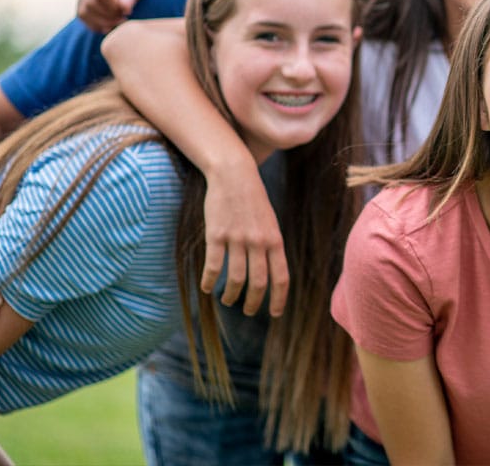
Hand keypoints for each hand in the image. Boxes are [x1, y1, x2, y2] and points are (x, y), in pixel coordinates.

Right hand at [77, 0, 160, 32]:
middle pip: (90, 2)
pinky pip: (82, 11)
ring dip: (100, 22)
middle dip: (108, 16)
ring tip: (119, 22)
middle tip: (126, 19)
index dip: (114, 7)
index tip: (130, 11)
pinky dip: (93, 22)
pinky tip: (110, 24)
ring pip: (83, 9)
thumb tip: (125, 8)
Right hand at [201, 165, 288, 316]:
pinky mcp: (216, 234)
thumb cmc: (253, 200)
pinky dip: (210, 281)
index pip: (281, 276)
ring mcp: (237, 238)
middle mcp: (258, 241)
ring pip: (236, 278)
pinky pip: (214, 265)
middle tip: (249, 311)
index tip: (276, 314)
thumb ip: (271, 245)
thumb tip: (270, 273)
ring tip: (227, 300)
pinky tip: (208, 288)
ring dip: (231, 295)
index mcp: (275, 239)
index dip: (279, 299)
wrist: (234, 174)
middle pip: (259, 282)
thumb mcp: (270, 222)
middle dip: (254, 302)